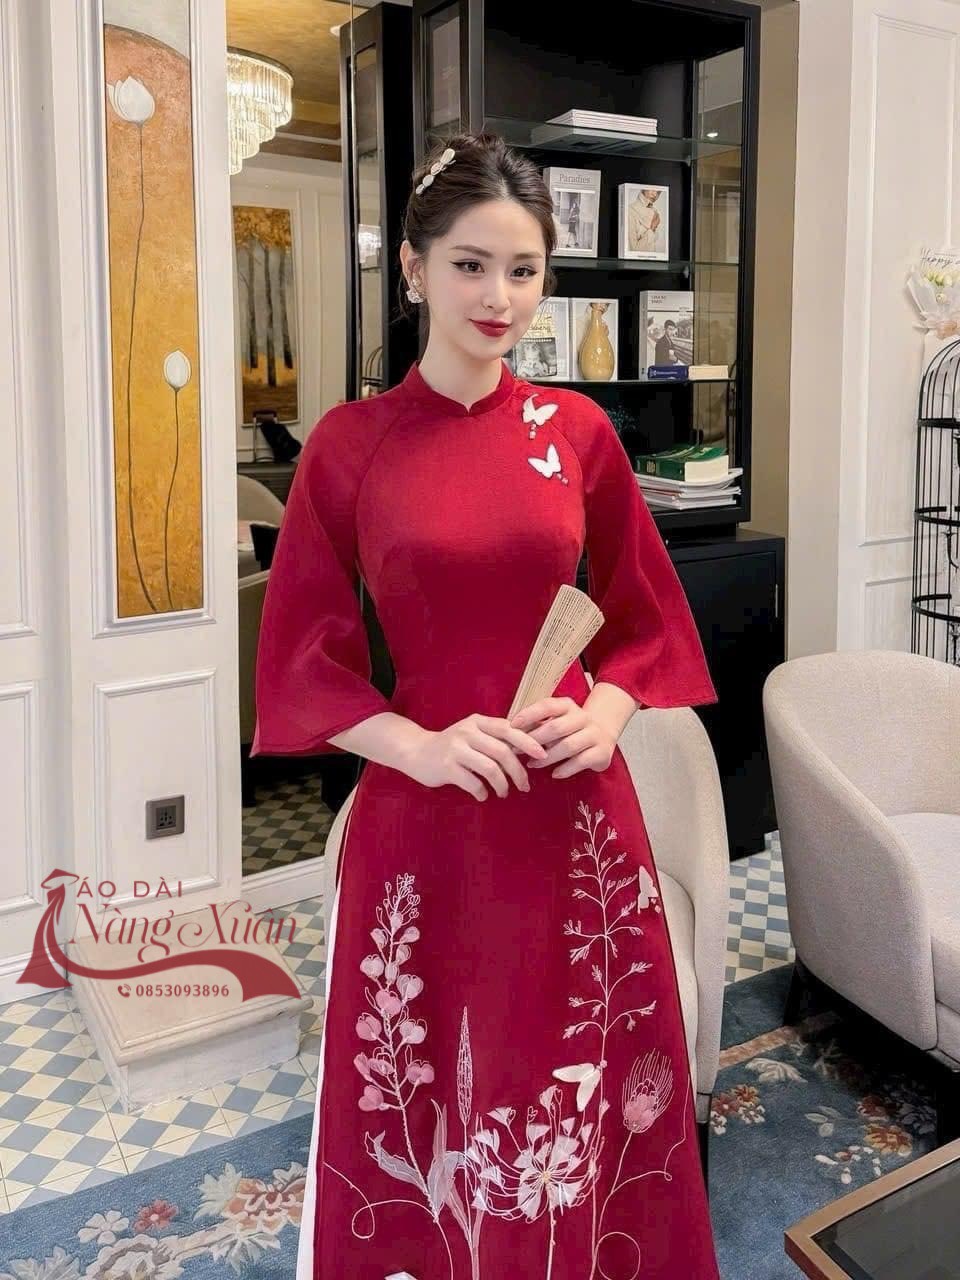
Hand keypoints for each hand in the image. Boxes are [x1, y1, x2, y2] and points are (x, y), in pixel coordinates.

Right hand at [404, 713, 547, 800]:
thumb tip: (530, 747)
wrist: (415, 751)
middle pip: (502, 752)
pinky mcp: (446, 766)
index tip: (543, 756)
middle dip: (518, 771)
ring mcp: (455, 749)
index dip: (528, 742)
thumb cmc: (452, 746)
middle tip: (525, 786)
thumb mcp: (473, 734)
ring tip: (503, 793)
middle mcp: (467, 732)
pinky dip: (482, 792)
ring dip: (502, 785)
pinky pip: (472, 782)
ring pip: (490, 768)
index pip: (509, 729)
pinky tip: (482, 796)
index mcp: (478, 722)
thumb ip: (496, 738)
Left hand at [509, 697, 616, 778]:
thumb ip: (536, 725)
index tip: (511, 725)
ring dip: (547, 757)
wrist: (603, 734)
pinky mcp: (602, 752)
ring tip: (532, 765)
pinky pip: (581, 761)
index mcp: (568, 706)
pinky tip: (554, 774)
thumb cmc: (570, 729)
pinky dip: (565, 769)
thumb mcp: (555, 720)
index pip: (547, 706)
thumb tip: (510, 733)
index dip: (528, 715)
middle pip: (556, 727)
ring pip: (568, 746)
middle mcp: (583, 717)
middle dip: (534, 740)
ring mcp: (594, 734)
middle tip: (516, 751)